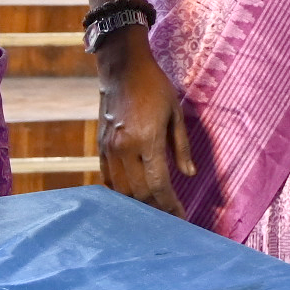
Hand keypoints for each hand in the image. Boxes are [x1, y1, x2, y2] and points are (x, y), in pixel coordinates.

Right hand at [94, 32, 193, 216]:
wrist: (122, 69)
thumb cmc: (155, 87)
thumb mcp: (176, 113)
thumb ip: (181, 146)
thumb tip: (189, 174)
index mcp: (147, 140)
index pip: (158, 184)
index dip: (170, 205)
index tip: (181, 217)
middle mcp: (124, 148)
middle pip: (139, 193)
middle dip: (155, 210)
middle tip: (170, 220)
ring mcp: (109, 149)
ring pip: (121, 190)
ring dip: (137, 205)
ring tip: (153, 213)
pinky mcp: (100, 147)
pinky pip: (108, 179)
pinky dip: (120, 193)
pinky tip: (132, 199)